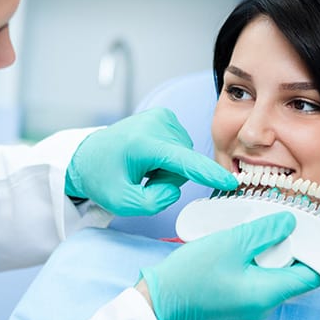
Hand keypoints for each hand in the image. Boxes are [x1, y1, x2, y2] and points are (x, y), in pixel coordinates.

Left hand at [65, 108, 236, 215]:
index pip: (182, 161)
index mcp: (143, 143)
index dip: (208, 174)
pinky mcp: (166, 117)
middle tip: (142, 178)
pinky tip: (149, 157)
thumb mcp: (121, 202)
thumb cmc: (102, 178)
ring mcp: (162, 117)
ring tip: (143, 166)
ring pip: (185, 157)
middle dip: (168, 178)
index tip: (229, 181)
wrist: (90, 156)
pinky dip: (168, 159)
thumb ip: (152, 203)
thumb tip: (173, 189)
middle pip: (184, 165)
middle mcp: (155, 124)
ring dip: (168, 169)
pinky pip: (181, 148)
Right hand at [138, 212, 319, 319]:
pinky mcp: (238, 296)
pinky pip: (258, 274)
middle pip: (294, 271)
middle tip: (280, 218)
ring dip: (270, 248)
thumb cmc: (192, 274)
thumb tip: (291, 223)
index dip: (316, 251)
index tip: (311, 228)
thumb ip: (266, 232)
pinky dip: (256, 256)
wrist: (158, 299)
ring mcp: (251, 301)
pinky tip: (243, 239)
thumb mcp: (232, 243)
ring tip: (259, 224)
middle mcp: (265, 302)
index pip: (312, 276)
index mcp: (269, 293)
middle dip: (290, 244)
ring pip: (274, 270)